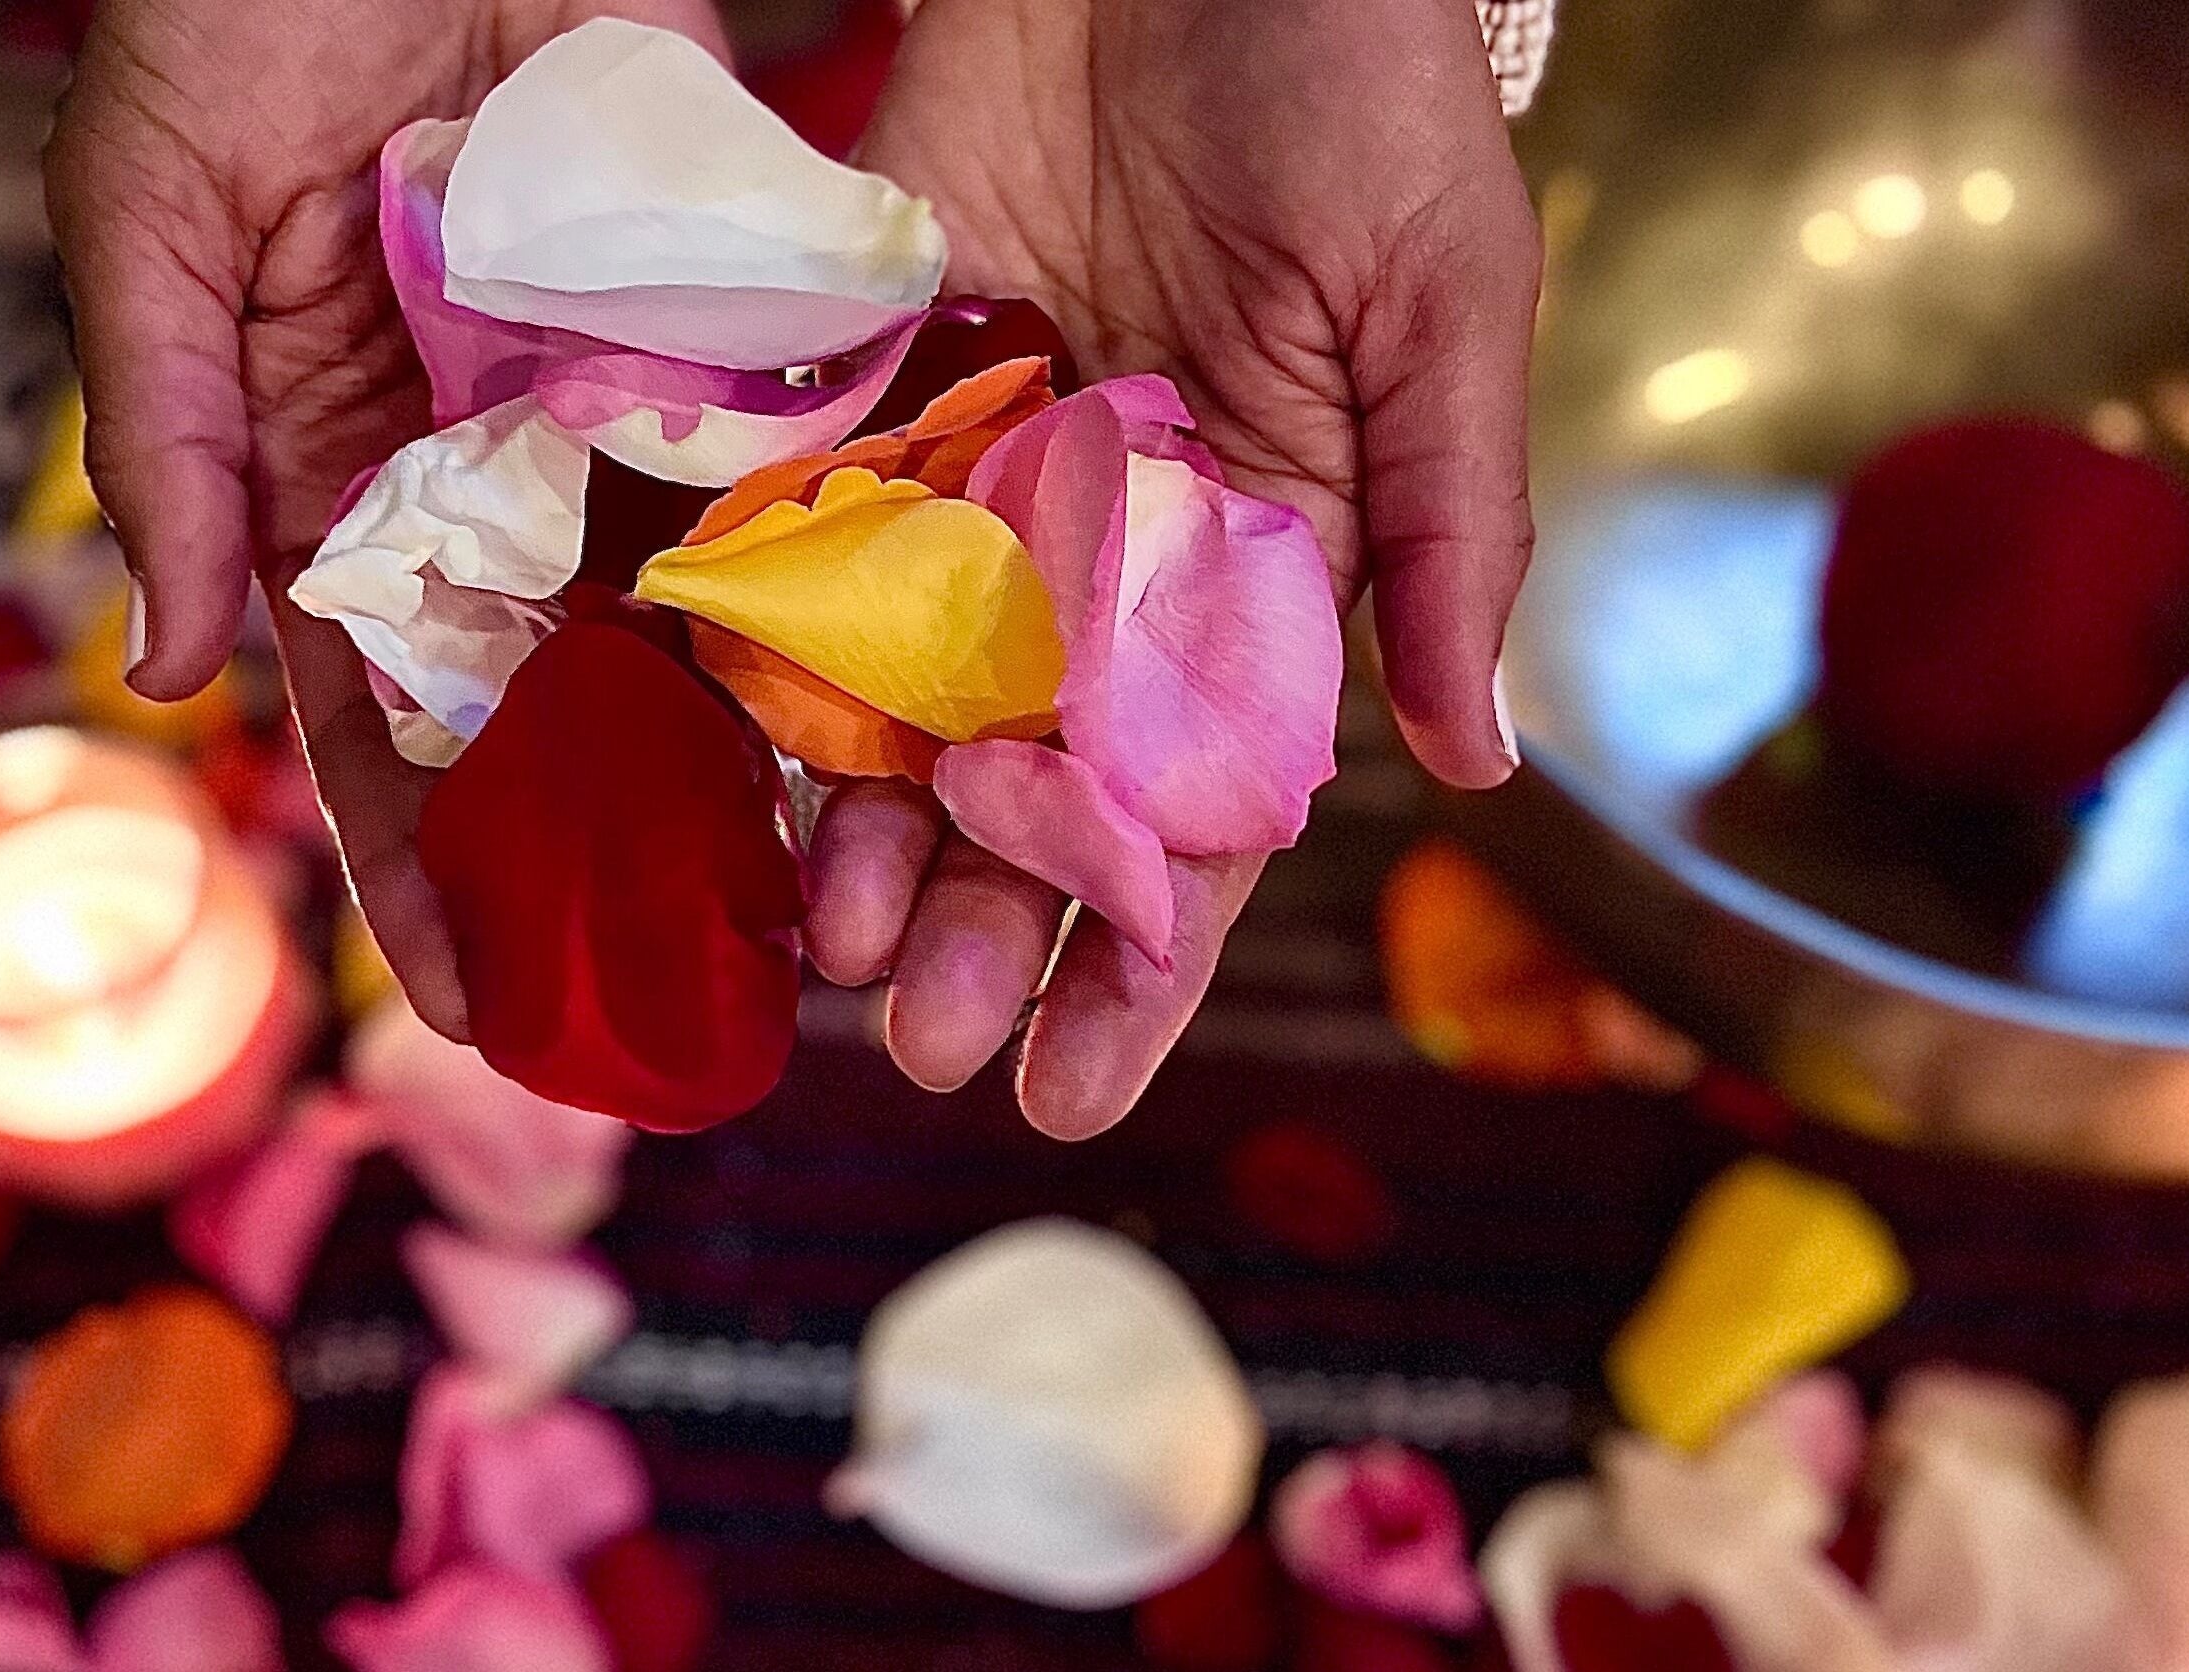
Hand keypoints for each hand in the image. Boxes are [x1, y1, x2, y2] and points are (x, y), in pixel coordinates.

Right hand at [46, 0, 730, 1037]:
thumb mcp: (150, 207)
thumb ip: (164, 430)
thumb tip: (168, 670)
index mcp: (326, 461)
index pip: (373, 706)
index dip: (416, 856)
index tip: (462, 998)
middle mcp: (481, 468)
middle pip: (541, 706)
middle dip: (586, 864)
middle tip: (649, 1013)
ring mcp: (609, 411)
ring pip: (672, 629)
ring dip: (722, 779)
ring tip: (787, 924)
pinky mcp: (731, 336)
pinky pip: (776, 493)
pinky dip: (814, 613)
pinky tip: (870, 741)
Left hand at [821, 0, 1542, 1135]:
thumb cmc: (1355, 90)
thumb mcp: (1439, 309)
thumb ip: (1444, 535)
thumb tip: (1472, 764)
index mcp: (1258, 562)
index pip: (1203, 807)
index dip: (1144, 958)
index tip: (1076, 1096)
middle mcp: (1104, 555)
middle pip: (1033, 787)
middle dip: (981, 928)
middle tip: (917, 1046)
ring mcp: (973, 485)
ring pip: (903, 705)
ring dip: (862, 838)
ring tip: (823, 955)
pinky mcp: (860, 394)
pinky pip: (797, 554)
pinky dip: (757, 670)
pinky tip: (717, 778)